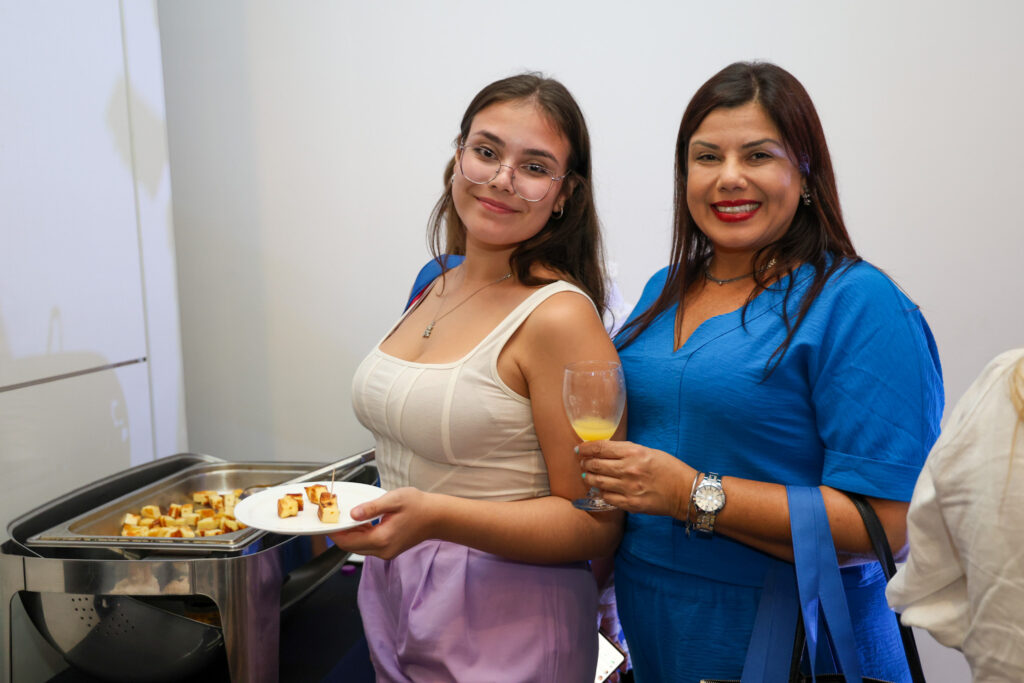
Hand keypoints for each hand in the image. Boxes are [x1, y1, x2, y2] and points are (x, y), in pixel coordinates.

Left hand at [327, 487, 438, 559]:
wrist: (437, 517)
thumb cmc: (418, 506)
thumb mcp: (394, 500)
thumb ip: (371, 508)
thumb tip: (352, 514)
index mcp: (381, 539)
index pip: (347, 542)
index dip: (335, 532)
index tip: (328, 521)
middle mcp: (382, 550)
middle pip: (351, 547)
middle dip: (341, 533)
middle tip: (335, 517)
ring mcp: (386, 552)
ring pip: (359, 547)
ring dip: (351, 535)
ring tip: (347, 518)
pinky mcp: (390, 551)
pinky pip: (369, 546)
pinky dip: (362, 535)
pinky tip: (362, 523)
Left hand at [578, 440, 692, 518]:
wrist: (685, 492)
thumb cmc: (670, 469)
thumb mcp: (649, 452)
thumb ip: (627, 452)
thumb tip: (606, 452)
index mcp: (634, 452)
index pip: (600, 448)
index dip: (586, 448)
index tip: (579, 449)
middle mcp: (628, 469)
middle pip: (595, 465)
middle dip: (584, 463)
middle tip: (582, 463)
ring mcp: (628, 488)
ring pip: (597, 482)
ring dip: (589, 478)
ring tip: (587, 476)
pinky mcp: (630, 504)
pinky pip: (607, 497)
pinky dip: (601, 492)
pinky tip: (601, 489)